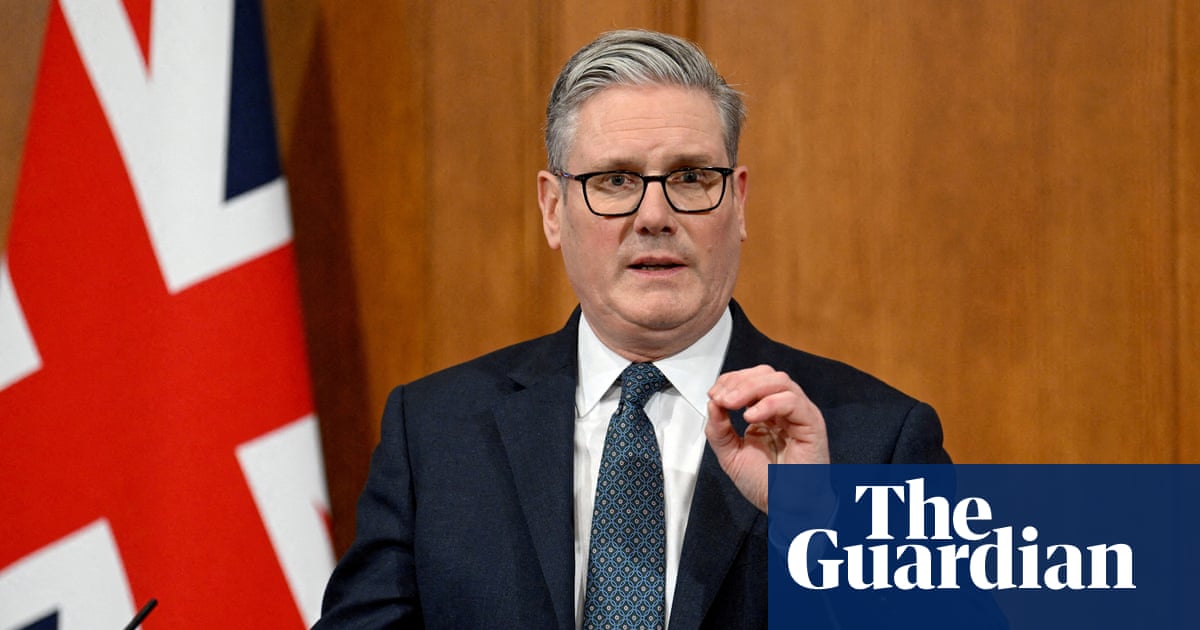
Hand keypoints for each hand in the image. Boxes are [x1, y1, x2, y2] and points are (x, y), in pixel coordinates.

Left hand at [704, 365, 829, 512]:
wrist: (789, 511)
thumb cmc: (768, 486)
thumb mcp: (731, 455)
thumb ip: (719, 430)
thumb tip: (712, 403)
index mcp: (769, 413)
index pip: (752, 380)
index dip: (731, 381)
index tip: (713, 395)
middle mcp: (786, 410)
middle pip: (765, 375)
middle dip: (738, 381)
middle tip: (720, 398)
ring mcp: (800, 414)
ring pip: (779, 381)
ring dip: (750, 388)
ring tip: (731, 404)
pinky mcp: (812, 424)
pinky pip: (792, 401)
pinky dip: (769, 403)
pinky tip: (750, 416)